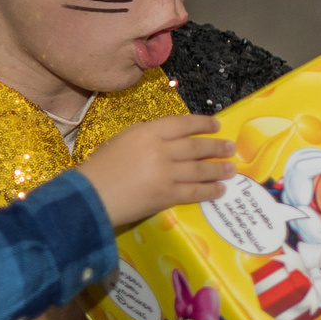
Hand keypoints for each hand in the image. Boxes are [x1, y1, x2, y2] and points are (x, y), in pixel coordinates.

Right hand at [77, 113, 233, 228]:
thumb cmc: (100, 167)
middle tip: (230, 148)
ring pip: (199, 169)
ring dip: (218, 169)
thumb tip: (172, 141)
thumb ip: (147, 138)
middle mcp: (160, 149)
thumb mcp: (122, 140)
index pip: (183, 124)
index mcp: (147, 131)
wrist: (89, 195)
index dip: (203, 124)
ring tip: (231, 170)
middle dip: (216, 147)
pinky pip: (194, 191)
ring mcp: (165, 172)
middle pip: (196, 146)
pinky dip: (209, 191)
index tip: (217, 126)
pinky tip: (220, 190)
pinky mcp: (166, 195)